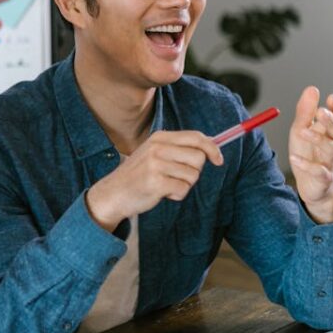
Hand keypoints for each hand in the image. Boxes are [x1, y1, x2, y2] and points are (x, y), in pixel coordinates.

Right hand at [85, 131, 222, 231]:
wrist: (113, 193)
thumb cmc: (139, 175)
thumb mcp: (155, 153)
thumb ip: (178, 148)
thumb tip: (211, 147)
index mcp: (160, 137)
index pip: (196, 137)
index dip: (212, 148)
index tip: (218, 160)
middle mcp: (158, 148)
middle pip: (198, 158)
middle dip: (194, 171)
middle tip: (176, 176)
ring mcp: (155, 165)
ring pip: (193, 176)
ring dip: (184, 185)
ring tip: (166, 185)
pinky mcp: (155, 183)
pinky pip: (183, 189)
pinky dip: (176, 195)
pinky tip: (162, 193)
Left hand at [288, 86, 332, 223]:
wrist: (309, 185)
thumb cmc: (306, 154)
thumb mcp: (301, 130)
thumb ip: (306, 112)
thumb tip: (312, 88)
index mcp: (327, 132)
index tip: (332, 98)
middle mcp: (331, 146)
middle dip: (331, 121)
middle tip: (321, 112)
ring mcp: (329, 162)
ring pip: (330, 149)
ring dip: (317, 139)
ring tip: (302, 131)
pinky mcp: (323, 178)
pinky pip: (319, 171)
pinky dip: (307, 165)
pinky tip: (294, 159)